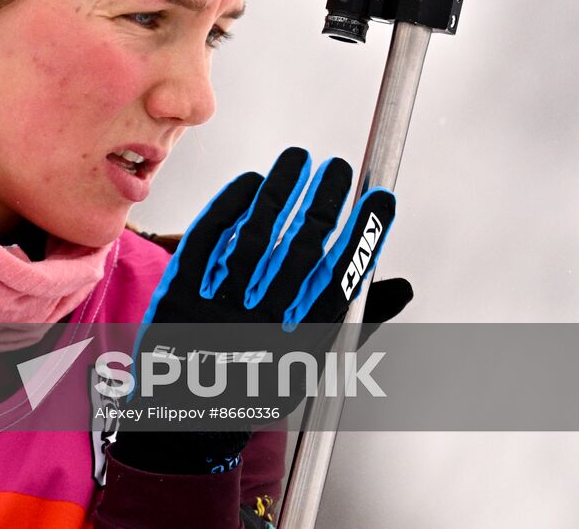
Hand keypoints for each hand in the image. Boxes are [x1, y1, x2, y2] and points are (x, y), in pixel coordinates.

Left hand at [108, 147, 411, 472]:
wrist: (182, 420)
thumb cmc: (256, 383)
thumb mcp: (309, 362)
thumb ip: (354, 322)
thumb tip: (403, 286)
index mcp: (297, 348)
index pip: (341, 282)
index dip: (365, 236)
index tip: (381, 198)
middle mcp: (258, 330)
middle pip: (299, 253)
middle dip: (324, 202)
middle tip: (339, 167)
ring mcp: (213, 311)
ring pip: (253, 238)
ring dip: (280, 191)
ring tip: (299, 158)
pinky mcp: (175, 296)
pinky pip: (205, 240)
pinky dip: (229, 205)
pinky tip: (252, 181)